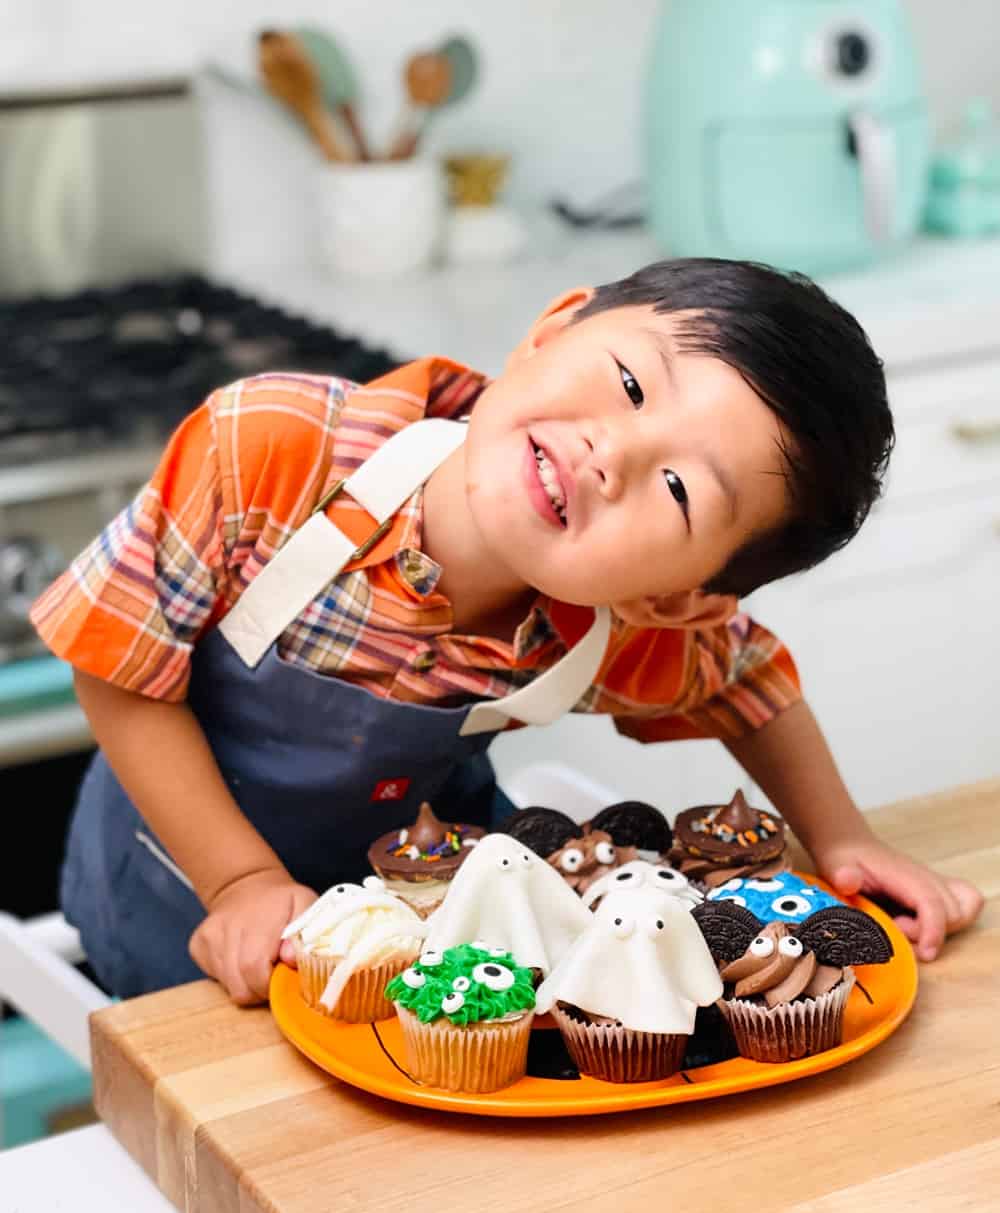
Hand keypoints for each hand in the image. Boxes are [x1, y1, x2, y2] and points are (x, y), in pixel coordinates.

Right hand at [188, 869, 316, 1004]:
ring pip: (228, 985)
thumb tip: (290, 959)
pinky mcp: (197, 945)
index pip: (255, 969)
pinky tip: (240, 957)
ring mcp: (209, 937)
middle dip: (260, 990)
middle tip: (273, 975)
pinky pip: (214, 976)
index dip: (270, 985)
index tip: (282, 978)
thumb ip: (305, 934)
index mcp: (259, 919)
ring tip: (259, 964)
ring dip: (246, 984)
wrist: (245, 884)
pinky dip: (231, 976)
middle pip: (240, 985)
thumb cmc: (281, 900)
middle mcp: (227, 927)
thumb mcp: (304, 904)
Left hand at [814, 836, 983, 961]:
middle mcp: (925, 878)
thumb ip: (842, 874)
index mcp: (904, 875)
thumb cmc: (844, 857)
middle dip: (930, 934)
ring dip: (941, 930)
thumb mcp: (835, 864)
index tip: (925, 952)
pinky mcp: (933, 891)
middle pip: (952, 914)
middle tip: (896, 929)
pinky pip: (964, 904)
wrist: (849, 844)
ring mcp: (932, 884)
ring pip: (962, 912)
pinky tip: (922, 926)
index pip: (932, 903)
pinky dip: (953, 922)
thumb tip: (847, 880)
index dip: (933, 930)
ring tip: (906, 927)